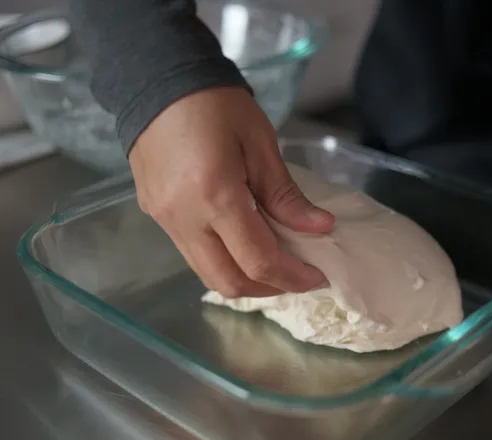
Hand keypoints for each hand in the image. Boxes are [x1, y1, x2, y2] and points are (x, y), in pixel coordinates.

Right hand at [129, 87, 333, 297]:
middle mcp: (184, 218)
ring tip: (274, 265)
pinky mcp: (155, 215)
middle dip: (269, 289)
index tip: (318, 277)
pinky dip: (223, 261)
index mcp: (215, 195)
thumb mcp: (261, 144)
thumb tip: (320, 228)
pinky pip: (192, 254)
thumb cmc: (217, 105)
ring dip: (245, 279)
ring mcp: (164, 220)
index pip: (259, 260)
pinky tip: (242, 245)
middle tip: (298, 277)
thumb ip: (286, 195)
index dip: (293, 277)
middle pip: (229, 281)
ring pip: (207, 274)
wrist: (159, 81)